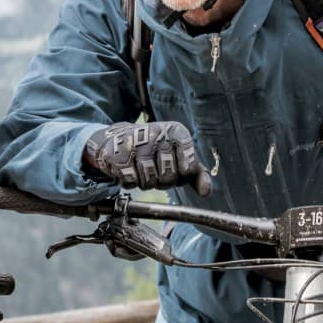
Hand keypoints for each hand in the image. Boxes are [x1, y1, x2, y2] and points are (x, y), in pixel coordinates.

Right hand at [83, 121, 211, 195]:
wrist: (120, 141)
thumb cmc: (155, 150)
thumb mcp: (179, 157)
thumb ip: (196, 174)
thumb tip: (206, 191)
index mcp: (176, 131)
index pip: (189, 167)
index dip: (182, 175)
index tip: (175, 168)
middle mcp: (157, 132)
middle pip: (169, 177)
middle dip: (163, 181)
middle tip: (156, 171)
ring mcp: (135, 141)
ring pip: (149, 181)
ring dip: (146, 182)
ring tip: (142, 169)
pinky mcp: (116, 153)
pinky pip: (130, 182)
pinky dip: (130, 182)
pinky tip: (129, 169)